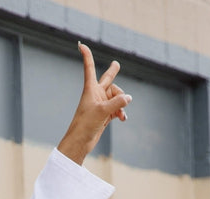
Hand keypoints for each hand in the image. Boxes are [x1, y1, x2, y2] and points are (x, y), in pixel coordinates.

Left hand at [57, 43, 130, 164]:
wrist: (80, 142)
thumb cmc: (85, 124)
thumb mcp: (103, 111)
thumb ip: (118, 102)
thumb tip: (129, 98)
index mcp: (91, 89)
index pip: (89, 68)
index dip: (87, 56)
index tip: (81, 45)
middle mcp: (96, 94)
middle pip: (108, 80)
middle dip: (113, 72)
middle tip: (116, 64)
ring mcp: (101, 105)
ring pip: (117, 97)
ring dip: (121, 103)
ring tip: (122, 113)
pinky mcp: (104, 115)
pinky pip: (117, 109)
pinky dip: (121, 112)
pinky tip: (123, 119)